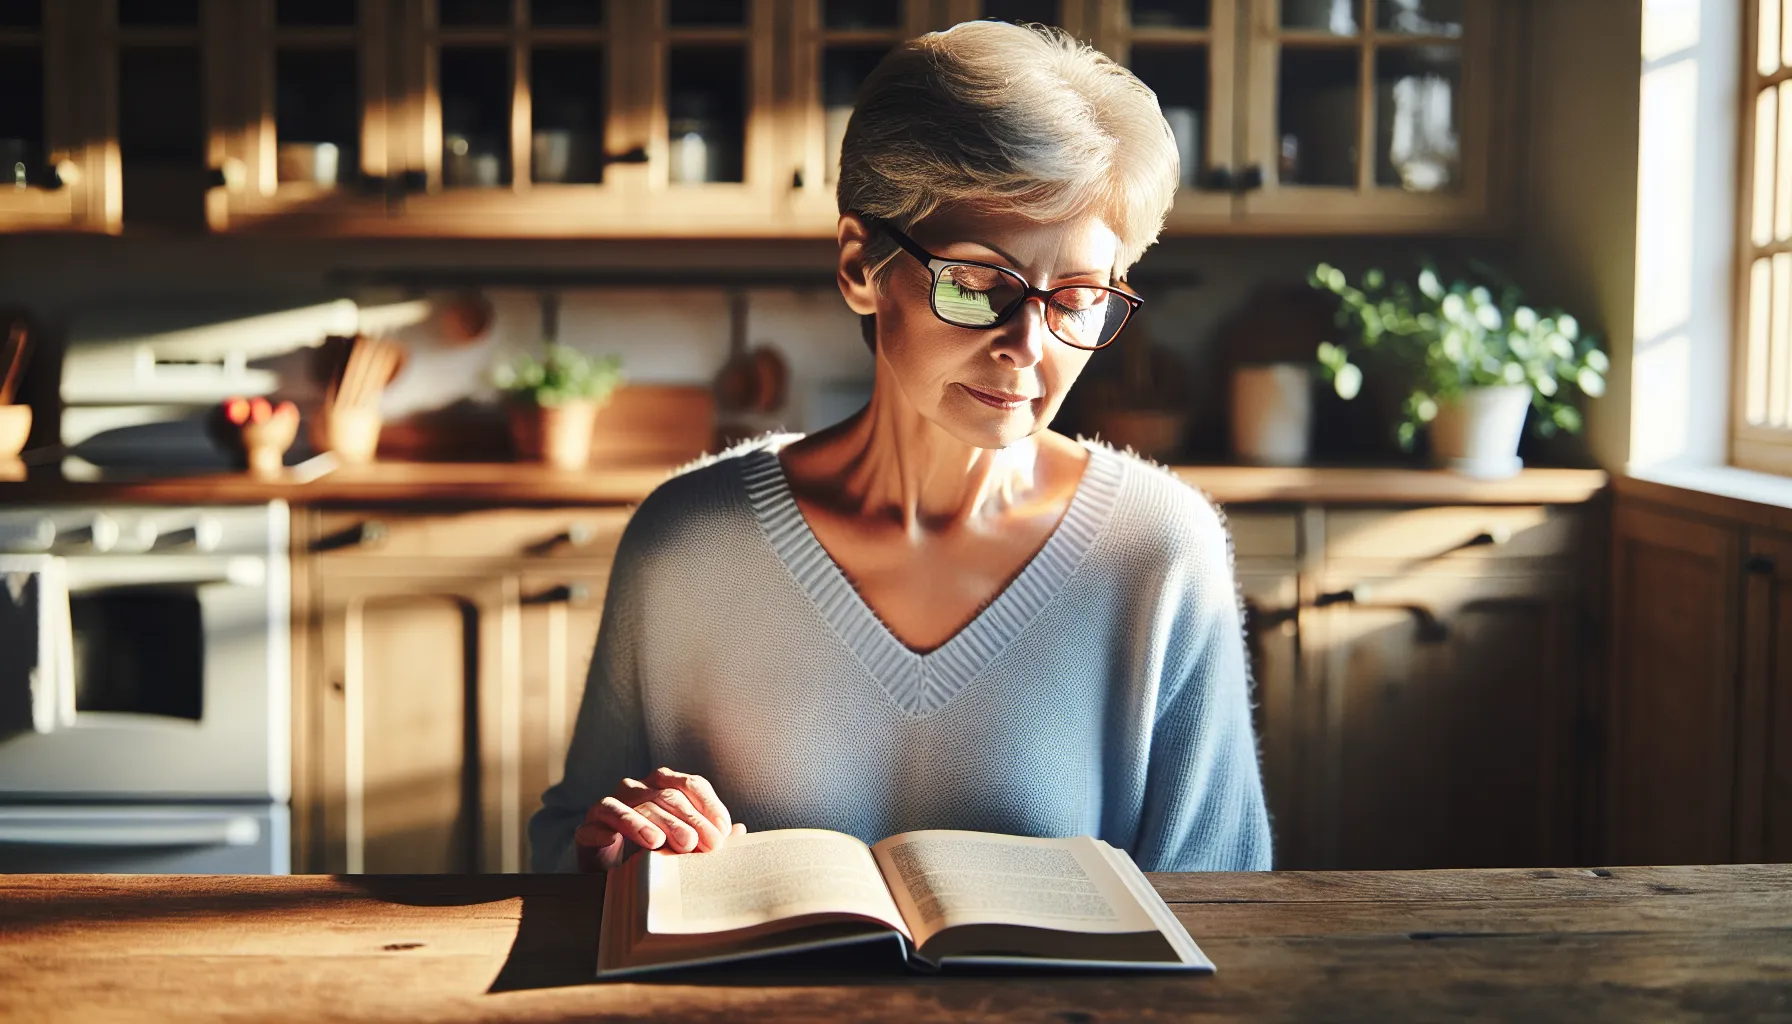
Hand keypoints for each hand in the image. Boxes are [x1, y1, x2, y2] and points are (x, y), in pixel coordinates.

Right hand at [574, 766, 745, 871]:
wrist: (613, 871)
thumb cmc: (655, 853)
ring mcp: (611, 804)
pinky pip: (594, 822)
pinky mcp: (589, 826)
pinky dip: (601, 829)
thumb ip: (709, 836)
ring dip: (644, 823)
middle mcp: (638, 789)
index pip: (690, 784)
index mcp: (665, 786)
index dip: (708, 804)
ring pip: (629, 805)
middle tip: (699, 844)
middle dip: (684, 820)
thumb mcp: (685, 846)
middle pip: (665, 797)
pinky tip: (610, 841)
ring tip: (658, 843)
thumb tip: (740, 831)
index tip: (723, 829)